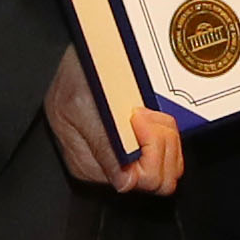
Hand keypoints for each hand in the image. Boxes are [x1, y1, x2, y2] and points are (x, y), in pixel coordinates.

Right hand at [46, 51, 182, 193]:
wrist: (73, 57)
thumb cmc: (71, 76)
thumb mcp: (81, 106)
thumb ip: (104, 146)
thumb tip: (125, 181)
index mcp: (90, 166)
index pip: (140, 180)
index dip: (151, 150)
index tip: (139, 117)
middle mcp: (107, 168)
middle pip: (160, 178)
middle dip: (162, 143)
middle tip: (145, 114)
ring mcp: (122, 158)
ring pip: (168, 167)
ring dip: (166, 136)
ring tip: (146, 112)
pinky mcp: (133, 146)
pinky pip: (165, 153)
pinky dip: (165, 132)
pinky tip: (151, 114)